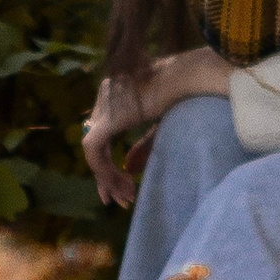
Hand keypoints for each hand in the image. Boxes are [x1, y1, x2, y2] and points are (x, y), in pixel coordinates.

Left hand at [82, 47, 230, 210]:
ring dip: (107, 178)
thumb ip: (142, 146)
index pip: (104, 136)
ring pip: (93, 150)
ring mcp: (102, 105)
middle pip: (97, 145)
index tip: (122, 185)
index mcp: (115, 94)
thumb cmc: (181, 96)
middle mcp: (104, 97)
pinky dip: (104, 170)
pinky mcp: (106, 119)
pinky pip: (95, 150)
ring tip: (124, 197)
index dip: (108, 162)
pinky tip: (121, 185)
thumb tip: (130, 168)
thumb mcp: (159, 126)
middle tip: (117, 200)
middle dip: (106, 175)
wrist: (185, 79)